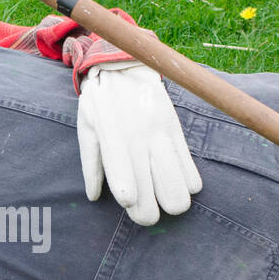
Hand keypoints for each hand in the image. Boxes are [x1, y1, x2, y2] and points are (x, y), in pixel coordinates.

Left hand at [77, 60, 202, 225]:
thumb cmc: (101, 102)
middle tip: (143, 210)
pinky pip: (192, 174)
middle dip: (150, 213)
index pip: (123, 167)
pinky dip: (185, 186)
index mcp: (113, 136)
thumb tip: (95, 197)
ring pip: (181, 189)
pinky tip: (172, 179)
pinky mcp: (177, 133)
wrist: (127, 66)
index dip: (130, 191)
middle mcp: (140, 138)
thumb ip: (91, 164)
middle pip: (159, 194)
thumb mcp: (87, 127)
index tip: (129, 201)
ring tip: (160, 198)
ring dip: (171, 202)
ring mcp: (162, 137)